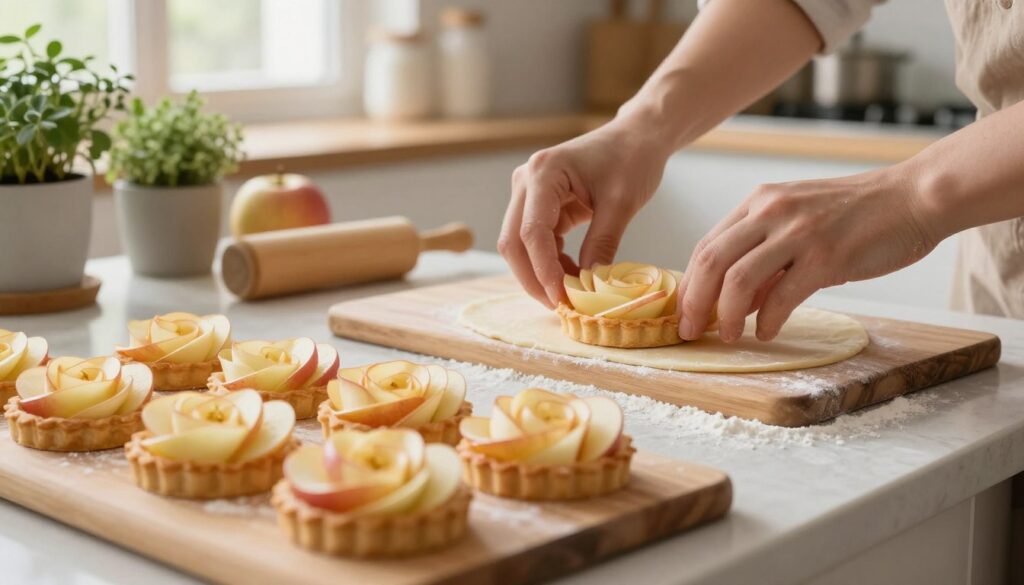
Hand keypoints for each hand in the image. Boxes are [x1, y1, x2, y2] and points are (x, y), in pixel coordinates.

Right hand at [498, 118, 671, 307]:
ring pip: (519, 244)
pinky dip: (549, 262)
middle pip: (513, 241)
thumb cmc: (632, 159)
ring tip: (570, 292)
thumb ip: (602, 243)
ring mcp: (529, 192)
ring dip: (539, 272)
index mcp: (544, 173)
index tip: (561, 298)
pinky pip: (535, 240)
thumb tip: (589, 284)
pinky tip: (571, 273)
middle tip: (559, 305)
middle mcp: (526, 181)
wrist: (636, 137)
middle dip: (533, 278)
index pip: (532, 231)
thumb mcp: (622, 203)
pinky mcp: (539, 204)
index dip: (543, 270)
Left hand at [677, 165, 938, 341]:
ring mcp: (798, 233)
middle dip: (694, 303)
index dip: (689, 284)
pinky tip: (765, 332)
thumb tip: (736, 301)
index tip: (684, 312)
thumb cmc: (857, 214)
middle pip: (711, 262)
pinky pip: (782, 296)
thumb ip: (765, 255)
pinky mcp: (827, 256)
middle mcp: (771, 212)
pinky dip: (767, 321)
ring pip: (738, 280)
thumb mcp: (799, 222)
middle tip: (690, 331)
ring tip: (728, 336)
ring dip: (726, 315)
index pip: (707, 245)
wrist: (913, 197)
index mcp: (760, 202)